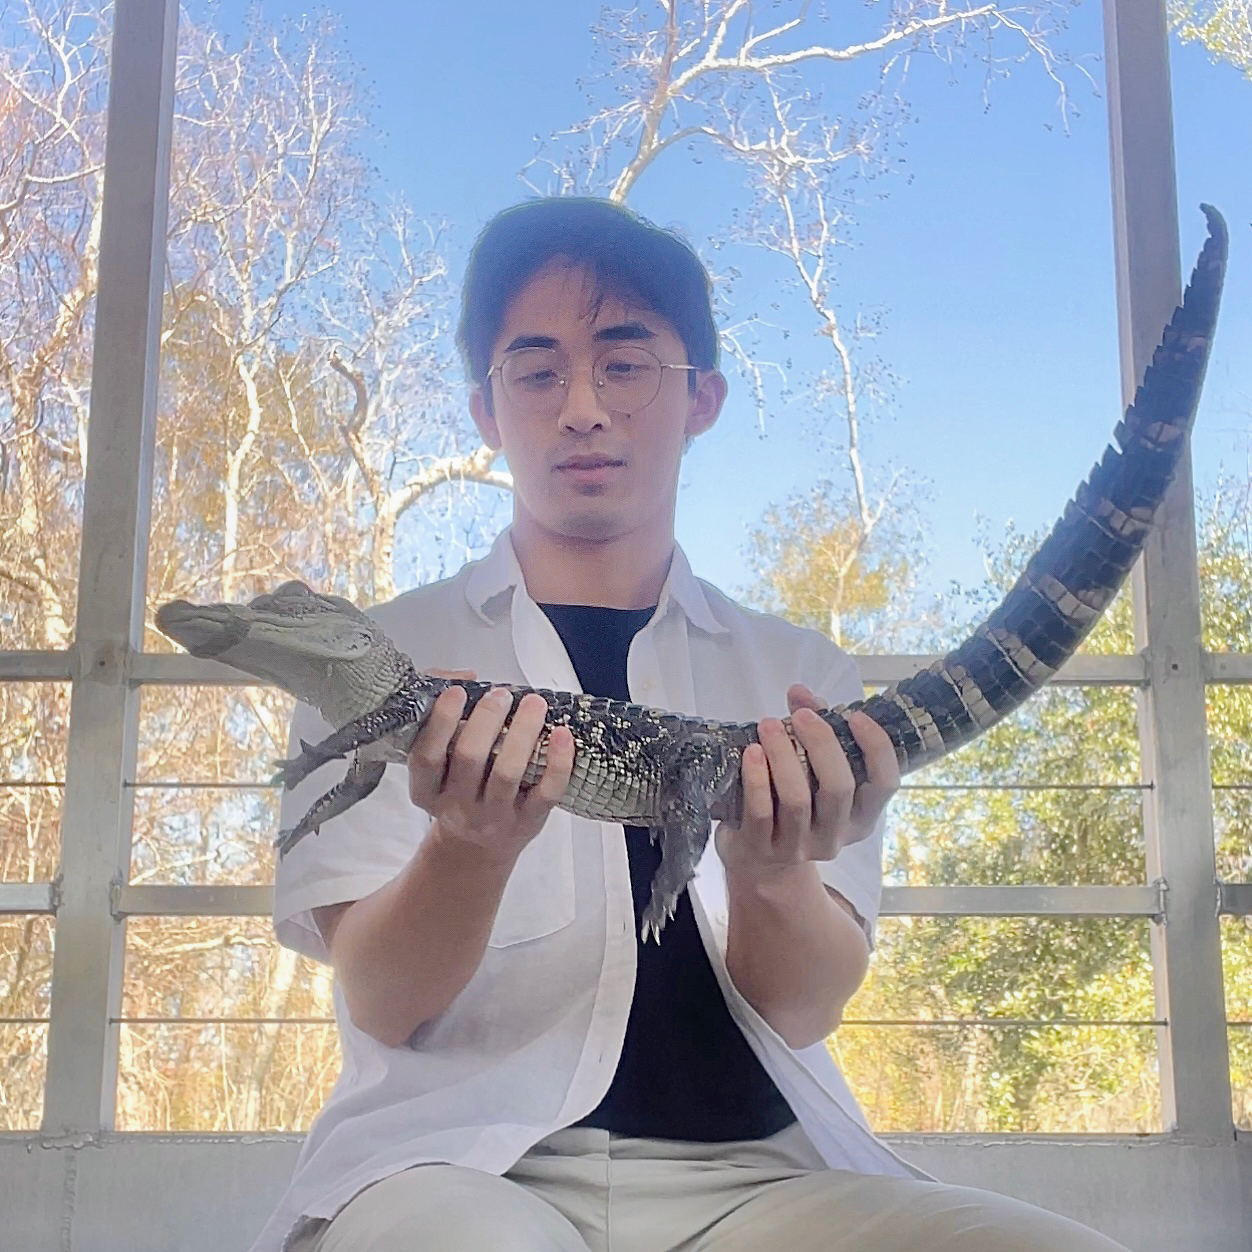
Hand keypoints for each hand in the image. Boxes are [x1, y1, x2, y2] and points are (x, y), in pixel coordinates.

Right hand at [406, 670, 574, 861]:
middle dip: (486, 720)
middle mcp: (456, 806)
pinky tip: (563, 735)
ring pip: (508, 773)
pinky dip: (558, 762)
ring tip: (533, 704)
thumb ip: (445, 718)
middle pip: (469, 758)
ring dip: (522, 732)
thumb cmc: (460, 791)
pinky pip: (546, 792)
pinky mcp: (528, 822)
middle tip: (500, 695)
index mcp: (427, 790)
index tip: (457, 692)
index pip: (426, 756)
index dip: (440, 721)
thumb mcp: (440, 764)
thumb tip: (466, 677)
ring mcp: (493, 817)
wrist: (476, 848)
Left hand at [716, 683, 898, 884]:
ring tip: (768, 725)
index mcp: (861, 817)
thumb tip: (801, 693)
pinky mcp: (762, 849)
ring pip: (798, 800)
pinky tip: (751, 753)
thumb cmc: (792, 800)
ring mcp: (799, 847)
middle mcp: (836, 835)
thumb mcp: (812, 769)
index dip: (876, 748)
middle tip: (802, 716)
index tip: (856, 715)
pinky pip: (761, 812)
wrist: (759, 859)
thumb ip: (813, 728)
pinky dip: (756, 779)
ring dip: (783, 755)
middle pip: (839, 788)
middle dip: (821, 744)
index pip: (885, 784)